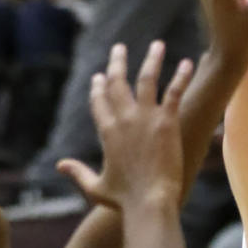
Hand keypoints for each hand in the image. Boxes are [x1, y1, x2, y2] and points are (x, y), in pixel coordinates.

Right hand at [57, 41, 192, 209]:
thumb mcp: (95, 187)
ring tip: (157, 45)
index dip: (99, 87)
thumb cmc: (124, 199)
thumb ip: (77, 173)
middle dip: (117, 63)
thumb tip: (60, 165)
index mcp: (106, 131)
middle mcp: (123, 119)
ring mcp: (145, 118)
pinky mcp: (167, 121)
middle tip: (119, 48)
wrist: (150, 202)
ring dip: (152, 59)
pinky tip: (188, 63)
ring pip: (147, 79)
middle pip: (118, 83)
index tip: (100, 76)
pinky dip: (181, 76)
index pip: (99, 101)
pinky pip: (174, 92)